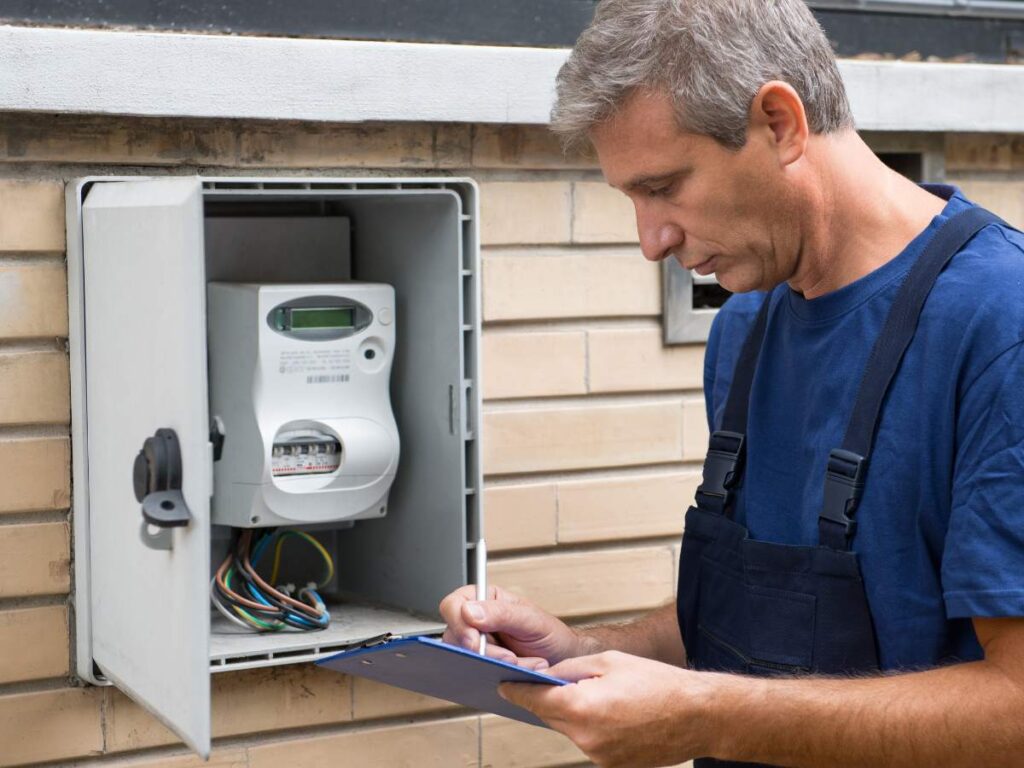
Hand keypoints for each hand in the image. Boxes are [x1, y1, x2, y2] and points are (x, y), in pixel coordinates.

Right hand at [439, 584, 583, 668]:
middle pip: (454, 636)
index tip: (475, 642)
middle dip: (483, 652)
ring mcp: (476, 646)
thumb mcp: (530, 619)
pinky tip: (511, 675)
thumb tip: (469, 611)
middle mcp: (475, 621)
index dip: (459, 624)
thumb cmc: (549, 634)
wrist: (563, 660)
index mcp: (484, 599)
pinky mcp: (479, 667)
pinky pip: (473, 674)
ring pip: (464, 658)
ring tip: (521, 664)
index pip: (452, 606)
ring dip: (493, 665)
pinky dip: (493, 677)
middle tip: (509, 658)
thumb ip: (501, 613)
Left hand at [499, 650, 719, 767]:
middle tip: (550, 682)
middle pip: (549, 716)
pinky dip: (592, 726)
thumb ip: (571, 668)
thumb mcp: (609, 661)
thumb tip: (547, 674)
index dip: (516, 690)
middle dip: (548, 699)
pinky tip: (613, 712)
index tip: (504, 685)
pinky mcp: (611, 765)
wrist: (698, 715)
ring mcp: (598, 756)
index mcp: (581, 706)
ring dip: (574, 713)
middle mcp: (585, 737)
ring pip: (570, 729)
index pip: (534, 699)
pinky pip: (589, 741)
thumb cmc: (659, 684)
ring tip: (598, 695)